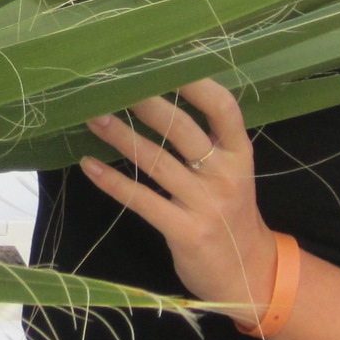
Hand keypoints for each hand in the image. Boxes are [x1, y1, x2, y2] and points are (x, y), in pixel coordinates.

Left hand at [80, 78, 282, 326]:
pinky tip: (90, 165)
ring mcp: (206, 204)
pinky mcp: (186, 231)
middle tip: (114, 84)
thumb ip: (208, 144)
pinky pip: (142, 200)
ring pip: (156, 161)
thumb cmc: (231, 216)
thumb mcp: (233, 175)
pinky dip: (113, 182)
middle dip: (146, 104)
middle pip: (183, 130)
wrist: (249, 275)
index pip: (224, 109)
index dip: (196, 84)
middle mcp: (226, 175)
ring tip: (93, 117)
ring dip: (120, 136)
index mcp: (240, 155)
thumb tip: (159, 102)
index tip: (164, 64)